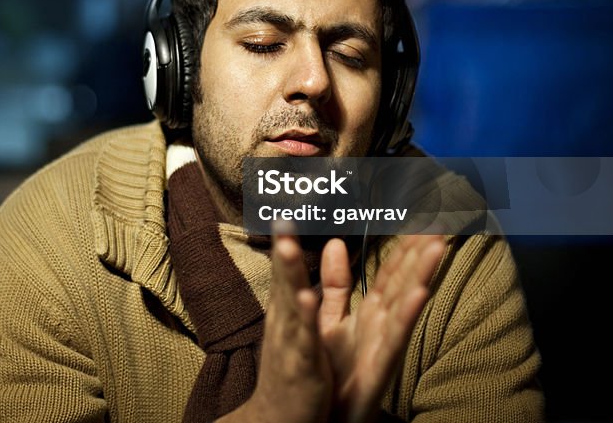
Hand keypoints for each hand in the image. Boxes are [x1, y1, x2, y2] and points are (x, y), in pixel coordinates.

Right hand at [219, 224, 332, 422]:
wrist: (278, 420)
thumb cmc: (295, 370)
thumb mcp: (308, 324)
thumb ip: (324, 286)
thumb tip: (334, 246)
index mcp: (288, 311)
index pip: (286, 269)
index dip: (285, 239)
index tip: (285, 210)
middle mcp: (284, 323)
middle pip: (284, 279)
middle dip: (283, 249)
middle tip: (281, 218)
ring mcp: (290, 344)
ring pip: (291, 303)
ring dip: (289, 274)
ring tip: (286, 246)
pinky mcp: (302, 367)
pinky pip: (304, 340)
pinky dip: (304, 319)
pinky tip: (304, 298)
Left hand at [317, 235, 445, 422]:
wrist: (321, 416)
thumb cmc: (333, 372)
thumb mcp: (330, 320)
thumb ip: (335, 285)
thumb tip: (336, 243)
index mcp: (371, 313)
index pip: (391, 272)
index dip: (404, 245)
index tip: (420, 216)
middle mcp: (382, 324)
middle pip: (404, 280)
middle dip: (421, 252)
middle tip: (440, 218)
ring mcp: (385, 344)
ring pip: (406, 303)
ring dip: (422, 274)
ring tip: (436, 245)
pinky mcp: (381, 365)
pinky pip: (396, 337)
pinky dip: (408, 314)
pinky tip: (420, 293)